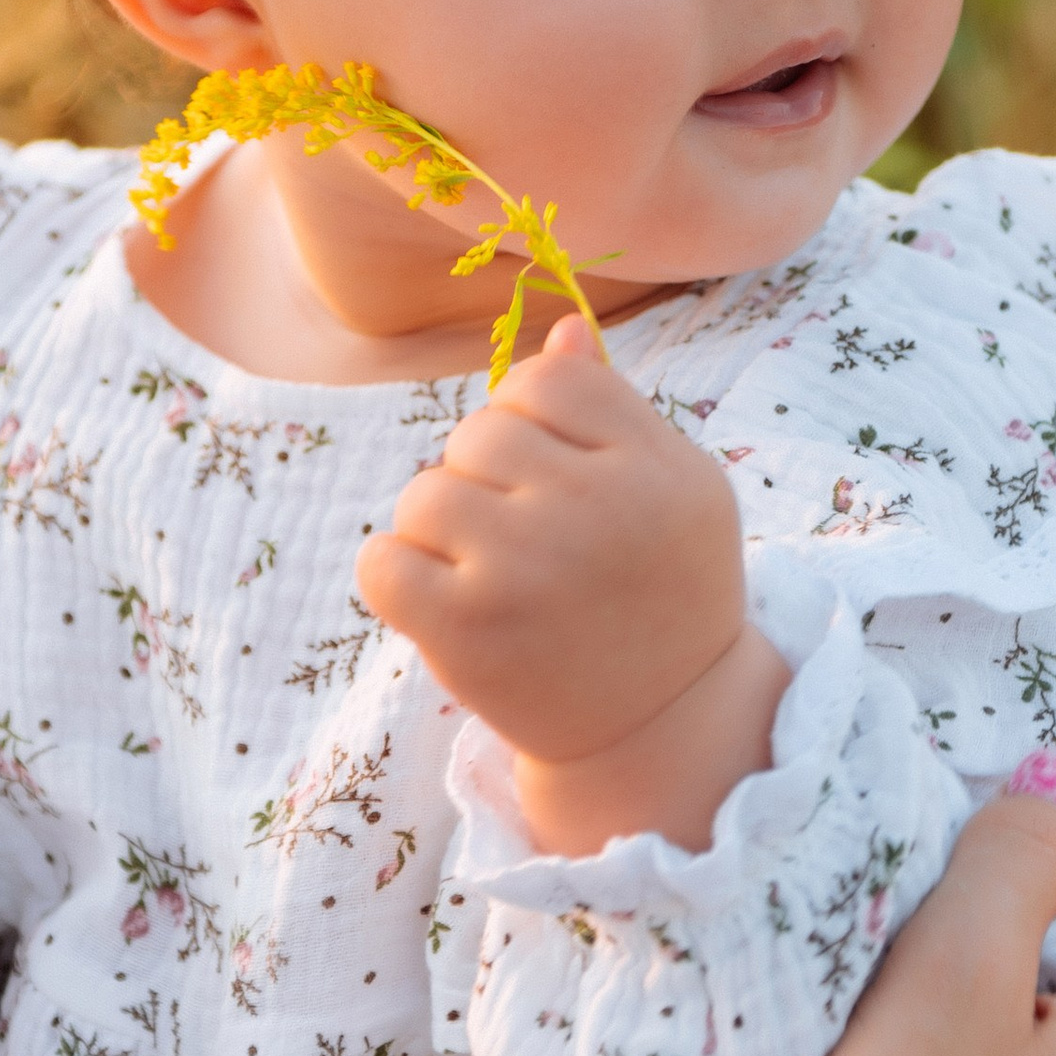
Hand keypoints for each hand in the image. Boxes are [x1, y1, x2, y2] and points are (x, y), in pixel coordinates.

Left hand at [355, 312, 788, 850]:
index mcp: (654, 468)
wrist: (658, 726)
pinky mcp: (466, 631)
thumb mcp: (677, 491)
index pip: (546, 381)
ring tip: (485, 572)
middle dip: (483, 476)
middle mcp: (595, 512)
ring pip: (424, 495)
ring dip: (439, 530)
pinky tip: (440, 599)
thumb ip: (617, 409)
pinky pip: (379, 560)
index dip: (531, 420)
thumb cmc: (662, 592)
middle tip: (521, 537)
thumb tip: (558, 330)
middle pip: (479, 432)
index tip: (551, 475)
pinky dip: (395, 575)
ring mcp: (525, 571)